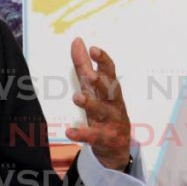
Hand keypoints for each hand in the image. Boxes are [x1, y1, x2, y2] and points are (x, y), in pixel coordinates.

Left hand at [65, 37, 130, 169]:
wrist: (117, 145)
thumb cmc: (105, 108)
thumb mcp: (94, 87)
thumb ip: (84, 64)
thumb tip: (77, 40)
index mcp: (110, 88)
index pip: (109, 71)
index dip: (103, 60)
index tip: (93, 48)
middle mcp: (113, 102)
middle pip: (109, 90)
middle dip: (100, 82)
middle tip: (90, 75)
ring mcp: (110, 120)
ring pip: (101, 111)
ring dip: (90, 104)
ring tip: (77, 97)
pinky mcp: (104, 137)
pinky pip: (93, 136)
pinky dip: (82, 133)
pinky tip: (69, 131)